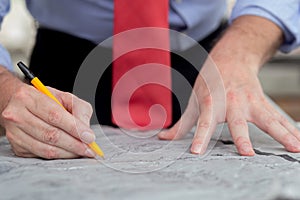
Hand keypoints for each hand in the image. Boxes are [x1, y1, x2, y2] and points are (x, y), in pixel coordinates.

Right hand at [1, 83, 95, 158]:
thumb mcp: (66, 98)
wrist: (22, 106)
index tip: (89, 137)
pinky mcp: (16, 146)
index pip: (55, 115)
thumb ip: (79, 111)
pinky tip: (68, 152)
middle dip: (74, 144)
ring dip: (68, 153)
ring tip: (82, 152)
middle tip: (89, 149)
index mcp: (28, 97)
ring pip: (46, 148)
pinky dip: (59, 156)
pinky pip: (41, 155)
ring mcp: (13, 132)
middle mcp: (16, 114)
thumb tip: (86, 132)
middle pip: (50, 134)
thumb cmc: (47, 101)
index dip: (74, 128)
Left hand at [159, 59, 299, 155]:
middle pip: (238, 122)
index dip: (199, 137)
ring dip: (282, 134)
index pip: (204, 123)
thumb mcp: (193, 100)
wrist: (231, 58)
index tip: (196, 151)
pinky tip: (299, 142)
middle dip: (242, 137)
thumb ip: (182, 123)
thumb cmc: (209, 82)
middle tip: (247, 153)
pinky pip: (278, 118)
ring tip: (294, 148)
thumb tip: (164, 138)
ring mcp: (250, 102)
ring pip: (267, 119)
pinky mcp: (263, 102)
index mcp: (211, 103)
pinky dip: (290, 129)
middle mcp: (231, 103)